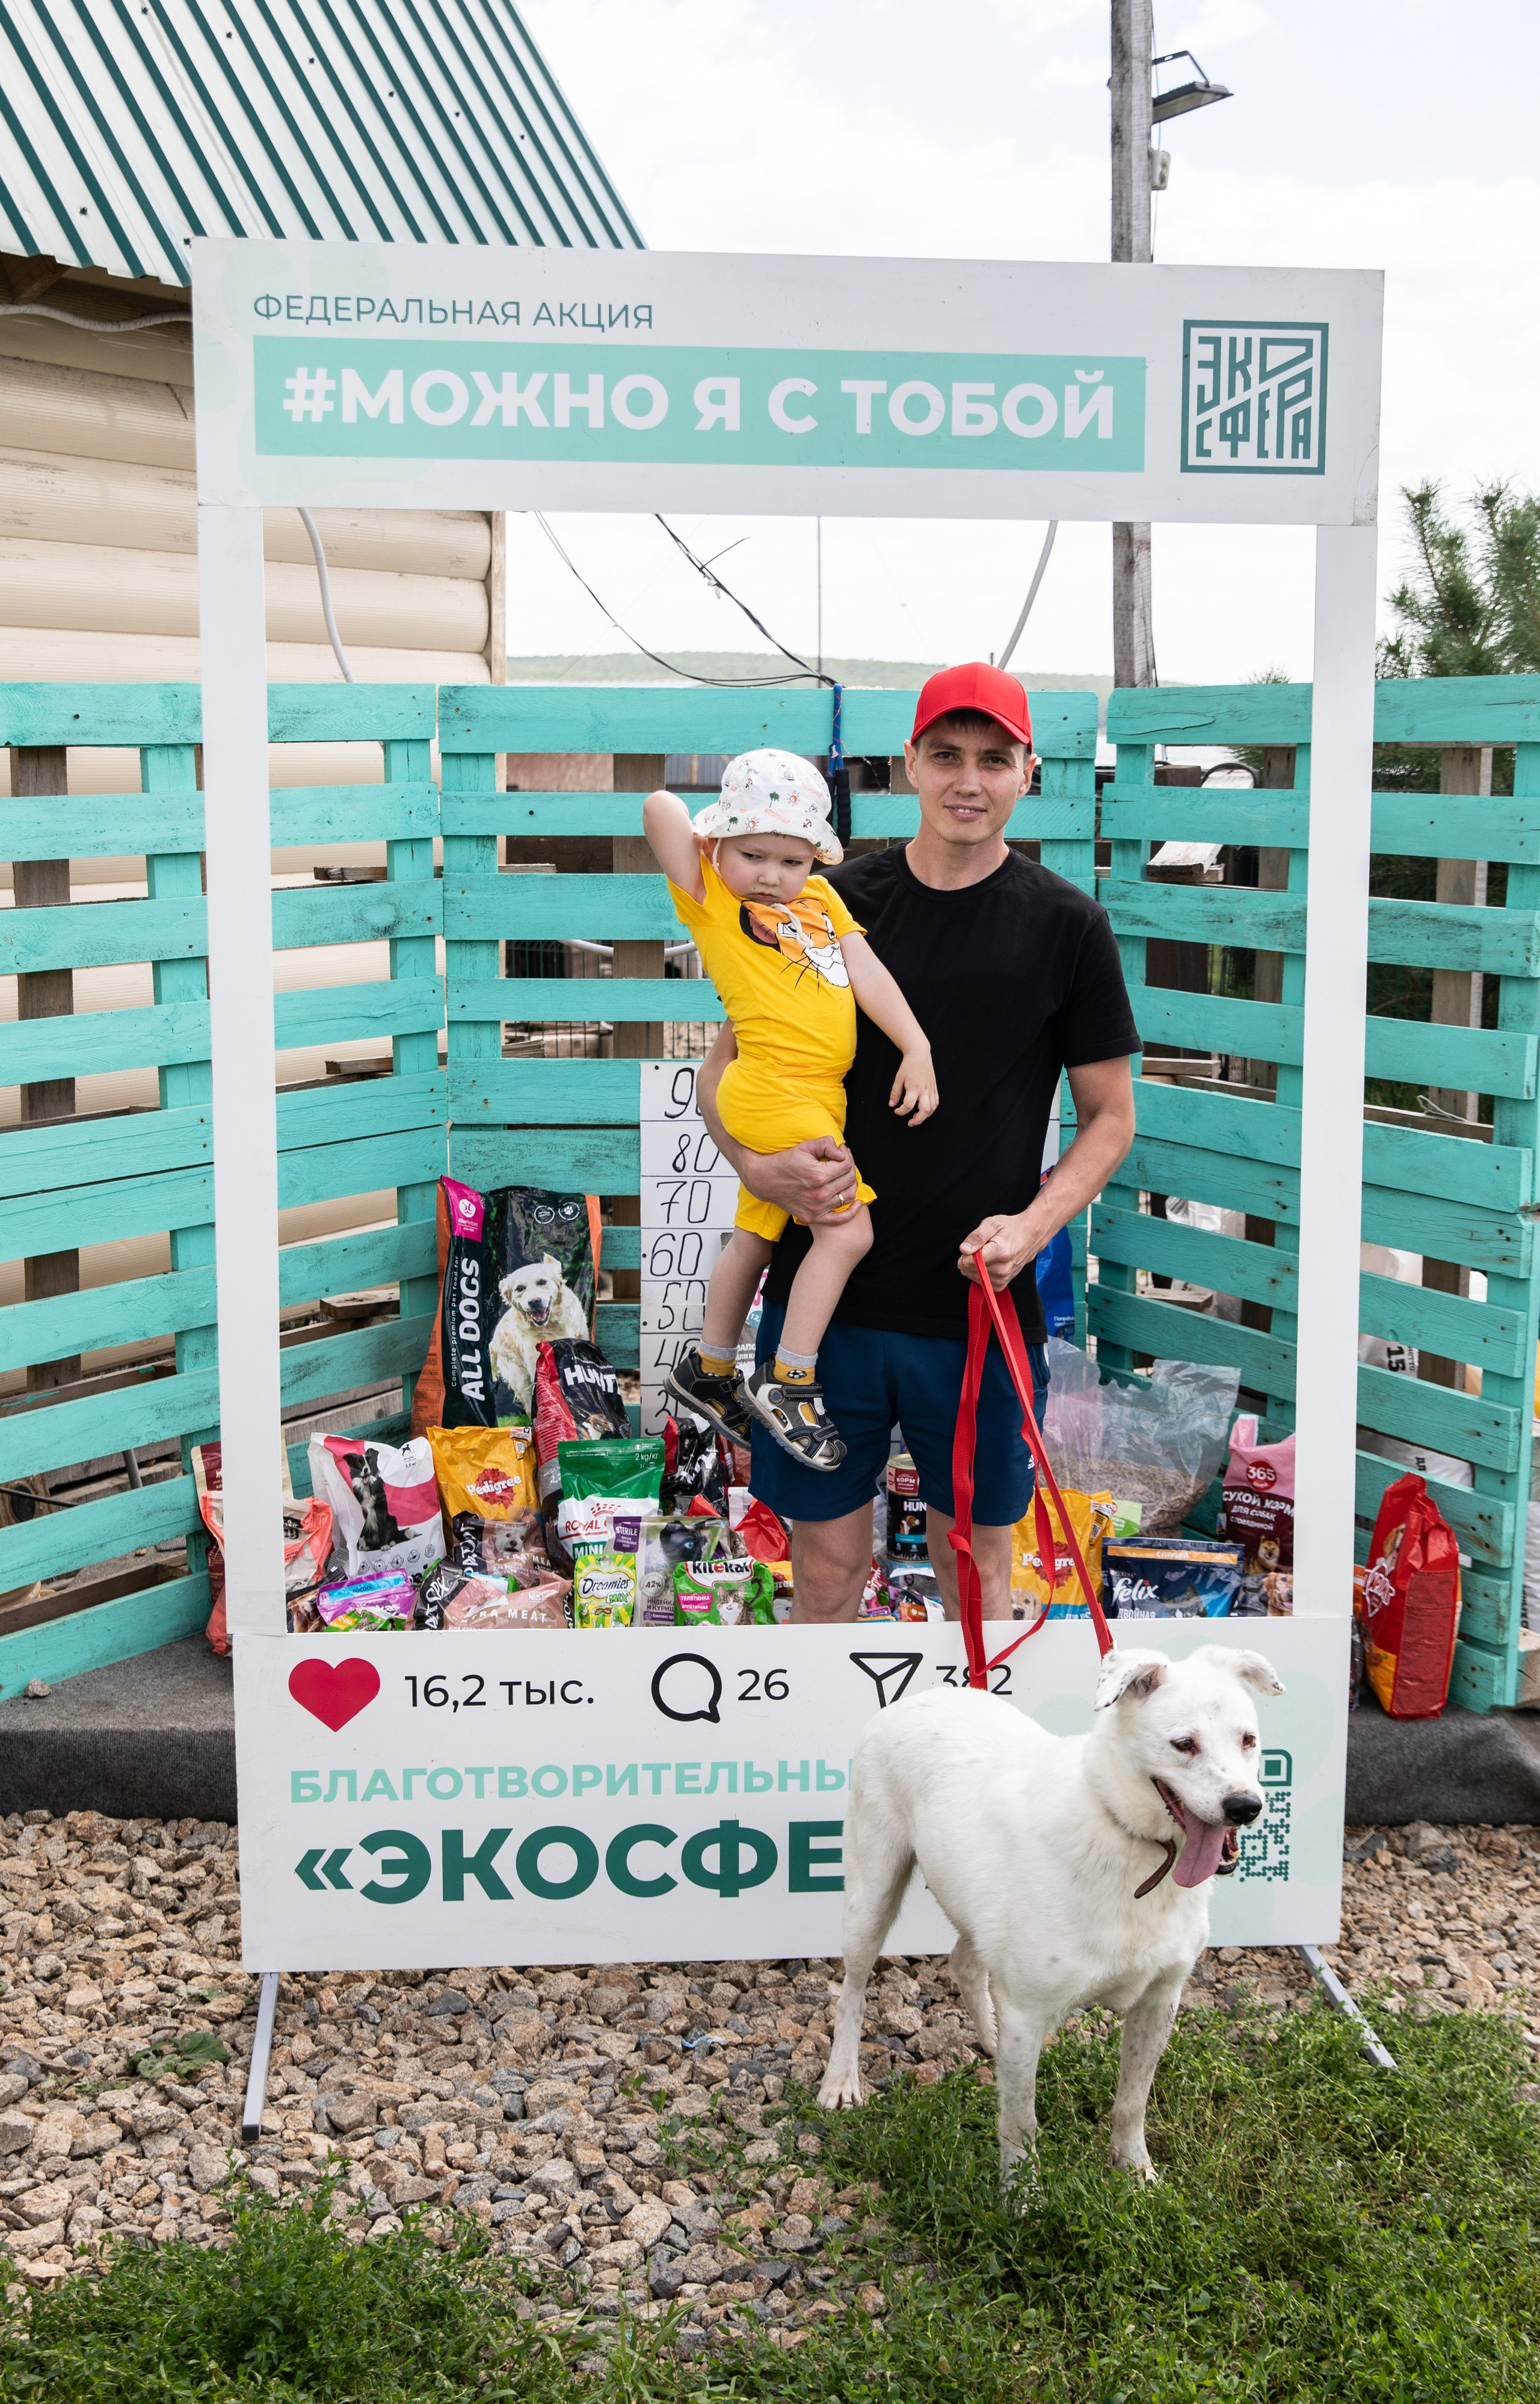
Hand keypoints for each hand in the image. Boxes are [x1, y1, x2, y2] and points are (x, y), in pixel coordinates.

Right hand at [737, 1135, 856, 1223]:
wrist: (764, 1180)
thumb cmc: (784, 1161)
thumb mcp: (804, 1146)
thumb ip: (826, 1144)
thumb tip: (842, 1152)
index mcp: (818, 1176)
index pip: (846, 1165)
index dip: (847, 1156)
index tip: (841, 1151)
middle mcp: (819, 1194)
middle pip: (849, 1180)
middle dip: (849, 1167)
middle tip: (842, 1161)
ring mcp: (817, 1208)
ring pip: (848, 1196)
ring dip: (851, 1184)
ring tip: (844, 1176)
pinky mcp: (813, 1217)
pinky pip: (840, 1218)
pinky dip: (852, 1212)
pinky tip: (857, 1203)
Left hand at [889, 1045, 937, 1125]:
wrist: (920, 1055)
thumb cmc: (908, 1066)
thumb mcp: (898, 1078)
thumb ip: (895, 1092)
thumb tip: (892, 1104)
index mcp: (914, 1087)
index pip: (909, 1105)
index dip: (901, 1111)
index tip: (896, 1110)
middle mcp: (924, 1090)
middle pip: (925, 1110)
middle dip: (918, 1120)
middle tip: (910, 1122)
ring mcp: (931, 1089)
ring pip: (932, 1108)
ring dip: (925, 1116)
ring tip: (916, 1117)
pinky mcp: (934, 1088)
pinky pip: (936, 1102)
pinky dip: (931, 1109)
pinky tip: (924, 1110)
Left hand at [958, 1211, 1037, 1289]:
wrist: (1029, 1237)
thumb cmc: (1009, 1229)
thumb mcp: (992, 1223)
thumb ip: (977, 1236)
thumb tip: (964, 1249)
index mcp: (1000, 1252)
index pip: (968, 1261)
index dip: (967, 1251)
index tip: (976, 1244)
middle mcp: (1002, 1269)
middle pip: (968, 1269)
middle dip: (970, 1257)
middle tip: (984, 1247)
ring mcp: (1002, 1278)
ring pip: (971, 1275)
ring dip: (975, 1265)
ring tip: (989, 1254)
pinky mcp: (1001, 1285)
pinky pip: (979, 1281)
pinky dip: (980, 1273)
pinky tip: (990, 1263)